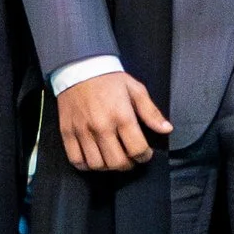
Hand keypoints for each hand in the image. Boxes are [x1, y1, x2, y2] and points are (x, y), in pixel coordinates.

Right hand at [57, 72, 171, 171]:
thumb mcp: (136, 90)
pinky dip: (86, 165)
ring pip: (97, 165)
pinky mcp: (67, 133)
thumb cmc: (109, 79)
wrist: (80, 67)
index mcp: (121, 116)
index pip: (137, 149)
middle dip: (128, 164)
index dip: (145, 156)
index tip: (145, 154)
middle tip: (130, 158)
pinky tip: (94, 158)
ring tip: (112, 158)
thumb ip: (151, 112)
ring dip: (108, 166)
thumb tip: (166, 129)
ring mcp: (82, 131)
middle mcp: (101, 126)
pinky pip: (76, 160)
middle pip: (117, 162)